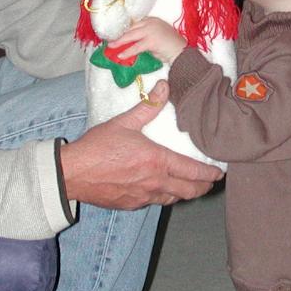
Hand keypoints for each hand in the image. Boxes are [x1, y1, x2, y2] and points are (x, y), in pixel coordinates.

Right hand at [59, 80, 220, 209]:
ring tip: (190, 185)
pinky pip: (155, 202)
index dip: (209, 174)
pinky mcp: (131, 204)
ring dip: (184, 193)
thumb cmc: (97, 147)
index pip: (193, 172)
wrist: (72, 174)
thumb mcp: (124, 123)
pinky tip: (162, 189)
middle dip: (203, 188)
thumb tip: (165, 85)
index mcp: (157, 162)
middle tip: (210, 183)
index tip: (219, 174)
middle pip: (189, 192)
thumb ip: (148, 106)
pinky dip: (164, 196)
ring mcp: (143, 197)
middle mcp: (154, 183)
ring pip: (173, 199)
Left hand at [111, 17, 186, 63]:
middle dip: (119, 34)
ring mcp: (151, 30)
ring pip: (131, 35)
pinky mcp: (152, 40)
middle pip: (130, 28)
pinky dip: (127, 51)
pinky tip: (120, 56)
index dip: (124, 29)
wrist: (183, 52)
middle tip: (109, 40)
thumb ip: (144, 38)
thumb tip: (130, 44)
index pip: (134, 23)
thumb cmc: (171, 47)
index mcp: (152, 20)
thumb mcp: (155, 39)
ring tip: (111, 47)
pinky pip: (136, 47)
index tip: (115, 33)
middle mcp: (151, 22)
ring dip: (119, 42)